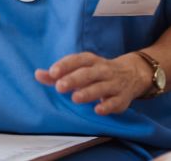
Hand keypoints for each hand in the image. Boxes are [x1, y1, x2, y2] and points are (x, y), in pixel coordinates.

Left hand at [35, 51, 151, 114]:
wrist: (132, 74)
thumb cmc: (98, 72)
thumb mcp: (80, 69)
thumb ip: (59, 74)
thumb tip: (38, 74)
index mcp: (91, 61)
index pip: (78, 60)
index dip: (65, 65)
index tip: (52, 72)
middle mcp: (103, 70)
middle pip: (88, 73)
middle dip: (74, 79)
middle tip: (60, 86)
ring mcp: (113, 84)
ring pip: (101, 87)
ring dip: (88, 92)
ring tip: (75, 98)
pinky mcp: (122, 98)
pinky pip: (115, 101)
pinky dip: (107, 105)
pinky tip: (98, 109)